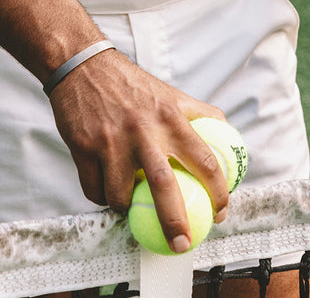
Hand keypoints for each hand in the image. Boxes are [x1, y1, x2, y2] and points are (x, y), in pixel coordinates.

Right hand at [48, 48, 229, 251]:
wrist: (82, 64)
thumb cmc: (130, 84)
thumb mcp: (169, 93)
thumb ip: (198, 113)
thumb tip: (227, 132)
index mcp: (170, 117)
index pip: (204, 160)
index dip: (218, 192)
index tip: (220, 213)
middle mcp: (143, 130)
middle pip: (165, 186)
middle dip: (175, 222)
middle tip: (182, 244)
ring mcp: (112, 140)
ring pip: (121, 196)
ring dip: (126, 207)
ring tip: (129, 202)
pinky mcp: (84, 147)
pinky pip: (94, 191)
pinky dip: (102, 197)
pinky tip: (106, 189)